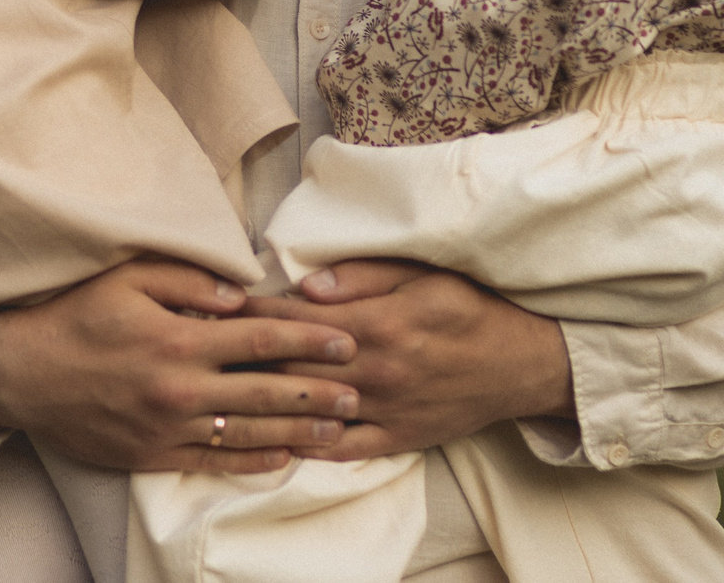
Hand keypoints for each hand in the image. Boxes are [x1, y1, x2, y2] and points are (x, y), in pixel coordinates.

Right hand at [0, 258, 361, 474]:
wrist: (21, 374)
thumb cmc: (76, 315)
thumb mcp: (128, 278)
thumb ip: (189, 280)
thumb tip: (241, 292)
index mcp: (179, 338)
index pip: (261, 338)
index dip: (309, 339)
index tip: (347, 340)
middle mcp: (180, 388)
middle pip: (267, 391)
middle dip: (319, 391)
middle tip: (360, 392)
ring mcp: (168, 427)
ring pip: (249, 432)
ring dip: (299, 431)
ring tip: (339, 430)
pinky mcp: (152, 455)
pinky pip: (214, 461)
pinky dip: (254, 460)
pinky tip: (283, 455)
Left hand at [243, 259, 574, 460]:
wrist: (522, 365)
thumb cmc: (471, 308)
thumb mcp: (424, 275)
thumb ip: (363, 276)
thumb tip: (307, 285)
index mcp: (379, 325)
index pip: (297, 319)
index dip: (253, 312)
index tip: (217, 306)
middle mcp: (375, 372)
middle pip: (292, 366)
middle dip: (244, 357)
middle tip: (201, 349)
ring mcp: (384, 411)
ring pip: (308, 409)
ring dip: (262, 401)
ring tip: (220, 391)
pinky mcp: (395, 439)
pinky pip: (339, 449)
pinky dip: (302, 444)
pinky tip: (270, 437)